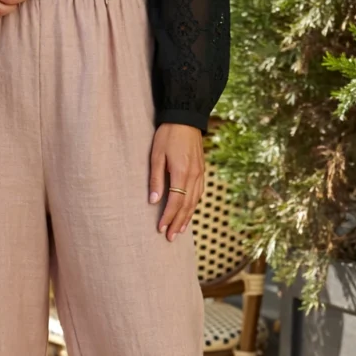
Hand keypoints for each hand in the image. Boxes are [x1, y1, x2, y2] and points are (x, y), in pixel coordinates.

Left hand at [149, 123, 203, 240]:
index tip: (160, 229)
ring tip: (178, 230)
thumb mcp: (156, 155)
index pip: (175, 202)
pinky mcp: (201, 170)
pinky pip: (199, 193)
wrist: (185, 119)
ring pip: (194, 201)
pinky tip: (188, 212)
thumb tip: (153, 201)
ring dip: (186, 217)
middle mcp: (194, 175)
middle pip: (187, 206)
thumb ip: (156, 179)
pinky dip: (193, 206)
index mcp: (182, 172)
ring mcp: (200, 173)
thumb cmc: (167, 135)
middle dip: (177, 222)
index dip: (168, 217)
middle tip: (169, 237)